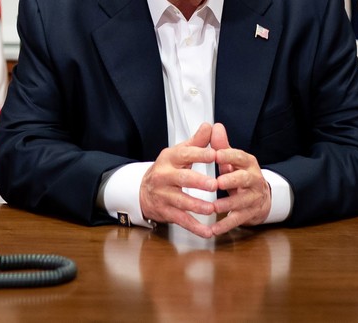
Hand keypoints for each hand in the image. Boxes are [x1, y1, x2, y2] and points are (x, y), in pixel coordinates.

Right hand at [139, 122, 218, 237]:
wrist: (142, 190)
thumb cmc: (167, 169)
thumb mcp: (179, 152)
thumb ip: (197, 142)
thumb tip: (210, 126)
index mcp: (170, 158)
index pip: (185, 154)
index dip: (199, 154)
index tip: (215, 155)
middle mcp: (164, 176)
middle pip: (182, 179)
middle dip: (198, 182)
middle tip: (214, 185)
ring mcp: (163, 195)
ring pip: (181, 201)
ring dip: (197, 206)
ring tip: (212, 209)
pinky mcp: (165, 211)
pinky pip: (181, 220)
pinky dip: (195, 227)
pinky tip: (207, 231)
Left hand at [209, 123, 271, 235]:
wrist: (260, 197)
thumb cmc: (240, 175)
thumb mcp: (232, 159)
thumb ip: (222, 145)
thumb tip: (214, 126)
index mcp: (247, 163)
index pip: (239, 156)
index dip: (228, 155)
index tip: (215, 154)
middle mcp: (253, 179)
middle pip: (245, 179)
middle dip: (232, 180)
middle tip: (217, 182)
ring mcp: (253, 197)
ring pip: (242, 201)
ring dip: (228, 204)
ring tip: (213, 207)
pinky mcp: (250, 213)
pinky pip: (238, 219)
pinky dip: (225, 225)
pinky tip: (213, 229)